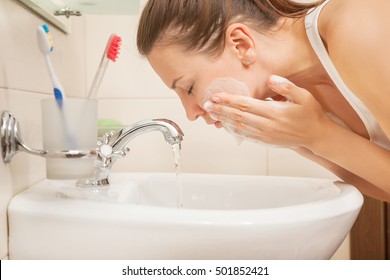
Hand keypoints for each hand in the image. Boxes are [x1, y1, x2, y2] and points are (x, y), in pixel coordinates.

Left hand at [205, 75, 331, 148]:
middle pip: (238, 116)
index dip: (229, 100)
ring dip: (224, 120)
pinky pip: (245, 135)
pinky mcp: (265, 141)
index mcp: (274, 112)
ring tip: (211, 114)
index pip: (246, 105)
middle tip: (206, 104)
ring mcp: (265, 135)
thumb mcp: (304, 96)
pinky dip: (234, 130)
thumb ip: (286, 87)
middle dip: (221, 110)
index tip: (216, 96)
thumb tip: (270, 79)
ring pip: (239, 127)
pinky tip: (225, 125)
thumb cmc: (310, 114)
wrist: (315, 136)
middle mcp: (267, 125)